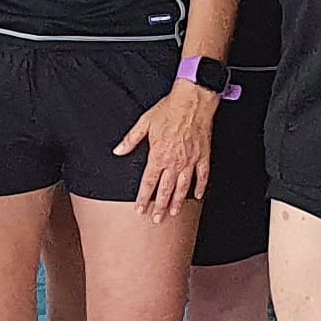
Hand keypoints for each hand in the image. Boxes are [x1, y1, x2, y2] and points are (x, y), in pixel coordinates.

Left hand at [116, 81, 216, 222]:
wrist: (192, 101)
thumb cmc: (169, 110)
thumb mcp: (144, 123)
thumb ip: (130, 140)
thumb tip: (118, 151)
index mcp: (158, 155)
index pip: (148, 183)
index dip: (143, 198)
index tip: (140, 209)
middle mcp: (174, 162)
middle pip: (166, 190)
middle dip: (160, 207)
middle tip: (157, 219)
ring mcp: (190, 160)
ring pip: (183, 187)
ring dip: (178, 202)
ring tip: (173, 213)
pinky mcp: (203, 156)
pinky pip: (202, 176)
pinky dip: (200, 188)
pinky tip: (197, 196)